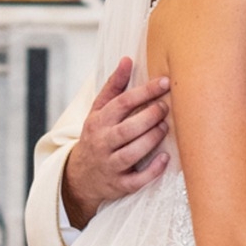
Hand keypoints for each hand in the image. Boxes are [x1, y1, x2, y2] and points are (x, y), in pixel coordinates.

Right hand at [62, 56, 170, 229]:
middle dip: (150, 116)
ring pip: (131, 154)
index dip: (144, 92)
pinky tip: (165, 157)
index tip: (165, 82)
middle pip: (126, 129)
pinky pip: (136, 180)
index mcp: (98, 121)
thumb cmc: (97, 135)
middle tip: (166, 107)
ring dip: (151, 139)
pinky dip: (152, 170)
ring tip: (165, 127)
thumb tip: (127, 59)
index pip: (121, 103)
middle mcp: (102, 143)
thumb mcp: (98, 110)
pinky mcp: (118, 185)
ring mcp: (109, 165)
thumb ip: (114, 86)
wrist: (79, 176)